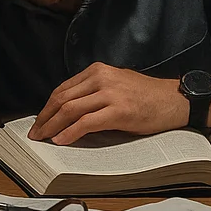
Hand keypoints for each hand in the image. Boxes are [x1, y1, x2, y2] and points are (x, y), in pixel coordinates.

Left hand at [29, 63, 189, 144]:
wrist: (175, 100)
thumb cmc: (147, 96)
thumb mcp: (117, 84)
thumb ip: (94, 91)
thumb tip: (69, 111)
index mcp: (99, 70)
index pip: (63, 88)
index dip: (47, 107)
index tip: (39, 121)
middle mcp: (102, 78)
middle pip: (62, 98)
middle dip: (45, 118)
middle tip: (35, 133)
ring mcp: (110, 93)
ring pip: (70, 109)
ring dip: (52, 127)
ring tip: (43, 139)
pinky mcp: (119, 111)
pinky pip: (86, 122)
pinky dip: (70, 132)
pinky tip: (61, 140)